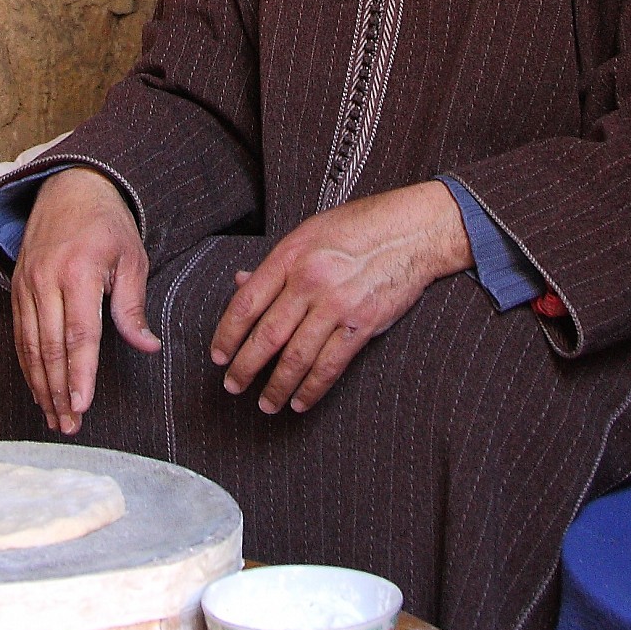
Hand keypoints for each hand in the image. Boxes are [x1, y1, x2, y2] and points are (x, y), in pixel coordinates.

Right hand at [11, 167, 159, 434]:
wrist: (68, 188)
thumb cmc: (108, 225)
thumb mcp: (132, 258)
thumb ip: (133, 306)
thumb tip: (148, 347)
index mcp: (78, 272)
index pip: (78, 334)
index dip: (79, 373)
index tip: (82, 405)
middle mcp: (46, 280)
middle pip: (50, 347)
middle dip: (58, 390)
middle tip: (69, 425)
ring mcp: (26, 284)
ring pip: (30, 346)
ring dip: (41, 385)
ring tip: (54, 417)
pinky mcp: (16, 288)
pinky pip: (19, 334)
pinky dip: (27, 365)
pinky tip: (38, 388)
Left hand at [209, 182, 471, 416]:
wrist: (412, 230)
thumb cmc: (361, 226)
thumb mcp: (310, 232)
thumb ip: (276, 263)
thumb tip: (241, 282)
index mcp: (291, 255)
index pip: (246, 302)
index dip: (228, 334)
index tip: (219, 355)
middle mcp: (309, 281)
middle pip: (266, 335)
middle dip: (245, 367)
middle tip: (233, 385)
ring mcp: (336, 304)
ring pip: (296, 357)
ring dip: (277, 387)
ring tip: (267, 403)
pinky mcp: (362, 324)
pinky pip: (330, 365)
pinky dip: (312, 388)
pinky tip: (301, 401)